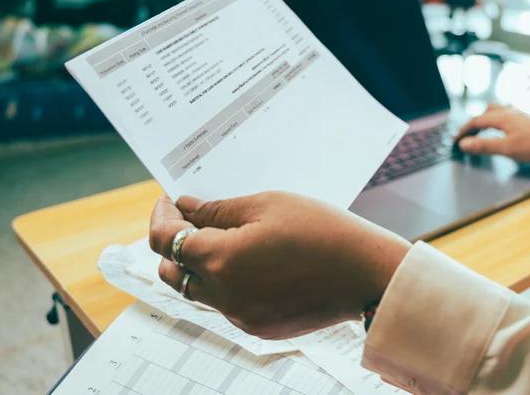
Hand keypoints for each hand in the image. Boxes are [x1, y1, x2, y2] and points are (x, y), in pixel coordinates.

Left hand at [149, 192, 411, 339]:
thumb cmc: (322, 231)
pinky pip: (227, 304)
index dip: (161, 216)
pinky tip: (251, 262)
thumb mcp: (267, 205)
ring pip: (198, 291)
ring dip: (198, 265)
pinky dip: (226, 282)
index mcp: (220, 260)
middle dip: (172, 243)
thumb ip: (218, 210)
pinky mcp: (260, 327)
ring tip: (223, 238)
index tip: (171, 202)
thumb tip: (186, 209)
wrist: (367, 272)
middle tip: (192, 219)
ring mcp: (241, 316)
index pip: (165, 240)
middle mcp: (223, 296)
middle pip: (171, 272)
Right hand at [454, 104, 529, 162]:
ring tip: (482, 131)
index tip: (456, 140)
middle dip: (474, 123)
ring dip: (486, 120)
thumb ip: (484, 146)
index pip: (476, 121)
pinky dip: (497, 122)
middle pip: (485, 112)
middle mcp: (510, 112)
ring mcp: (520, 114)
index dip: (463, 131)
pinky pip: (506, 116)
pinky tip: (503, 131)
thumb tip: (464, 144)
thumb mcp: (507, 149)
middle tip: (467, 136)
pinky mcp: (528, 119)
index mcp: (502, 118)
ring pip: (497, 112)